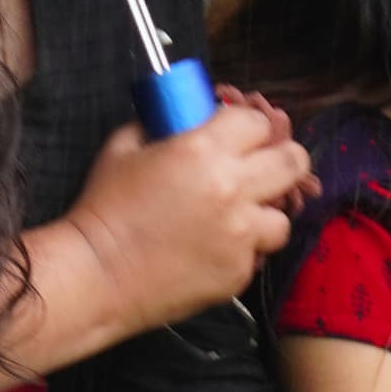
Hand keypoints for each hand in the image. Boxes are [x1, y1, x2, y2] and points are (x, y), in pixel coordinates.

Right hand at [59, 98, 311, 336]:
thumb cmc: (104, 209)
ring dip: (266, 211)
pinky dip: (245, 248)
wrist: (97, 275)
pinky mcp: (240, 270)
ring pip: (284, 215)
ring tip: (239, 216)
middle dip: (282, 158)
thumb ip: (163, 124)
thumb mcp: (124, 147)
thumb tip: (186, 116)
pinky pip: (260, 252)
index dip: (251, 125)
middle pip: (293, 160)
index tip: (241, 135)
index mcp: (203, 150)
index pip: (258, 122)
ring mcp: (241, 233)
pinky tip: (216, 247)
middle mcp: (232, 188)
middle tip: (265, 166)